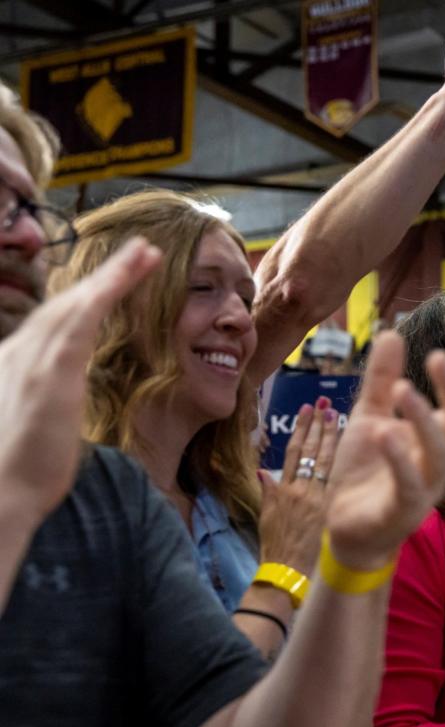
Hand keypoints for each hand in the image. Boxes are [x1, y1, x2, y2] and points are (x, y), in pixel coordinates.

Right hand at [0, 237, 161, 521]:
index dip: (84, 297)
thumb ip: (44, 406)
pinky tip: (126, 276)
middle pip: (67, 303)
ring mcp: (31, 360)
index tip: (110, 281)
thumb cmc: (16, 474)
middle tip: (140, 251)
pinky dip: (104, 294)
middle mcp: (18, 353)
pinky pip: (82, 322)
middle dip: (105, 274)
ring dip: (113, 274)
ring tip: (145, 252)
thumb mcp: (31, 428)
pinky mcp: (50, 373)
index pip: (54, 323)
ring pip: (78, 303)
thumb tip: (55, 407)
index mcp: (14, 366)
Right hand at [259, 397, 340, 573]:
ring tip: (336, 414)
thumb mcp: (266, 517)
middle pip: (310, 451)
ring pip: (325, 462)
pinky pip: (336, 481)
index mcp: (283, 490)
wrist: (286, 573)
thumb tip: (263, 472)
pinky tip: (351, 446)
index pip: (293, 451)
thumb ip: (269, 493)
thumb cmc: (276, 547)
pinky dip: (343, 462)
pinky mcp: (328, 510)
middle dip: (318, 425)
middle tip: (326, 402)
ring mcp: (316, 498)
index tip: (307, 409)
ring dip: (330, 437)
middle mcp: (300, 489)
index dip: (301, 429)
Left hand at [323, 332, 444, 569]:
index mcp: (437, 439)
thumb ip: (382, 379)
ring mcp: (425, 488)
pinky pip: (408, 485)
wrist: (347, 529)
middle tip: (440, 357)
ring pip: (439, 454)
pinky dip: (399, 459)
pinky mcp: (402, 511)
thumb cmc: (366, 472)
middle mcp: (439, 462)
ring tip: (405, 389)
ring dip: (424, 420)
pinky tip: (384, 434)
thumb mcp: (370, 417)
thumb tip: (391, 332)